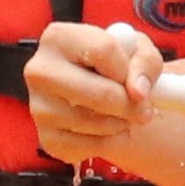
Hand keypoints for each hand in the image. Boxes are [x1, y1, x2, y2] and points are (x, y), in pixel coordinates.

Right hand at [26, 19, 164, 166]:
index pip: (103, 51)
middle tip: (145, 110)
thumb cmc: (116, 65)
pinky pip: (90, 147)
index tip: (136, 79)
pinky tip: (109, 130)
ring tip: (124, 115)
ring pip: (97, 123)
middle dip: (132, 105)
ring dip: (123, 123)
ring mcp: (39, 107)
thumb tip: (138, 92)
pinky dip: (111, 143)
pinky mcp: (47, 138)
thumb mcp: (136, 50)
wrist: (98, 93)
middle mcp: (39, 71)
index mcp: (58, 38)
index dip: (128, 69)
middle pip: (101, 94)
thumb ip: (145, 62)